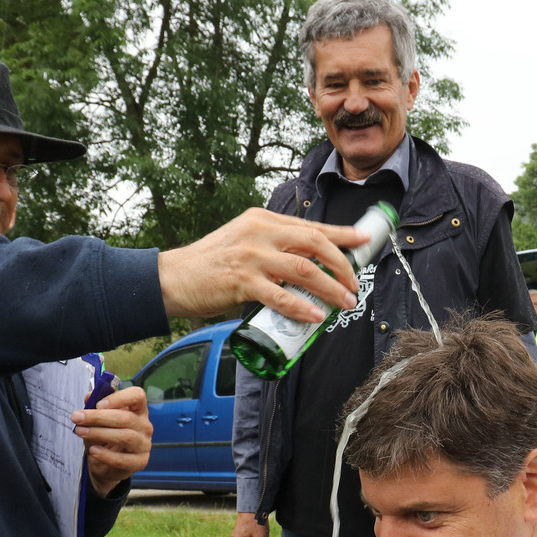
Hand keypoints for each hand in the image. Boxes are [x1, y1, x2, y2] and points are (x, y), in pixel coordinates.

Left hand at [73, 385, 151, 495]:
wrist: (106, 465)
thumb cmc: (104, 437)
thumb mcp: (97, 420)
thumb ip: (94, 406)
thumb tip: (89, 396)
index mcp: (137, 409)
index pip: (137, 396)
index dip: (119, 398)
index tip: (98, 404)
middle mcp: (144, 425)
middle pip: (126, 418)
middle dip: (98, 417)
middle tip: (77, 417)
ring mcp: (144, 444)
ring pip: (125, 436)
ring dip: (99, 433)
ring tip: (81, 432)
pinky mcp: (140, 461)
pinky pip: (123, 459)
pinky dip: (106, 455)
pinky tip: (93, 450)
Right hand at [157, 207, 364, 321]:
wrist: (172, 278)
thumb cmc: (210, 265)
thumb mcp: (244, 242)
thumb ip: (272, 247)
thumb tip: (307, 267)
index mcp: (263, 220)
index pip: (311, 225)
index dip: (342, 234)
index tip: (365, 240)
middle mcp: (259, 232)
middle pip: (315, 243)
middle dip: (342, 264)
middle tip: (354, 284)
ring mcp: (251, 256)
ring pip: (304, 269)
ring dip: (330, 288)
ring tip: (344, 303)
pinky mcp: (241, 281)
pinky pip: (281, 295)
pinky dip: (302, 307)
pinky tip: (315, 317)